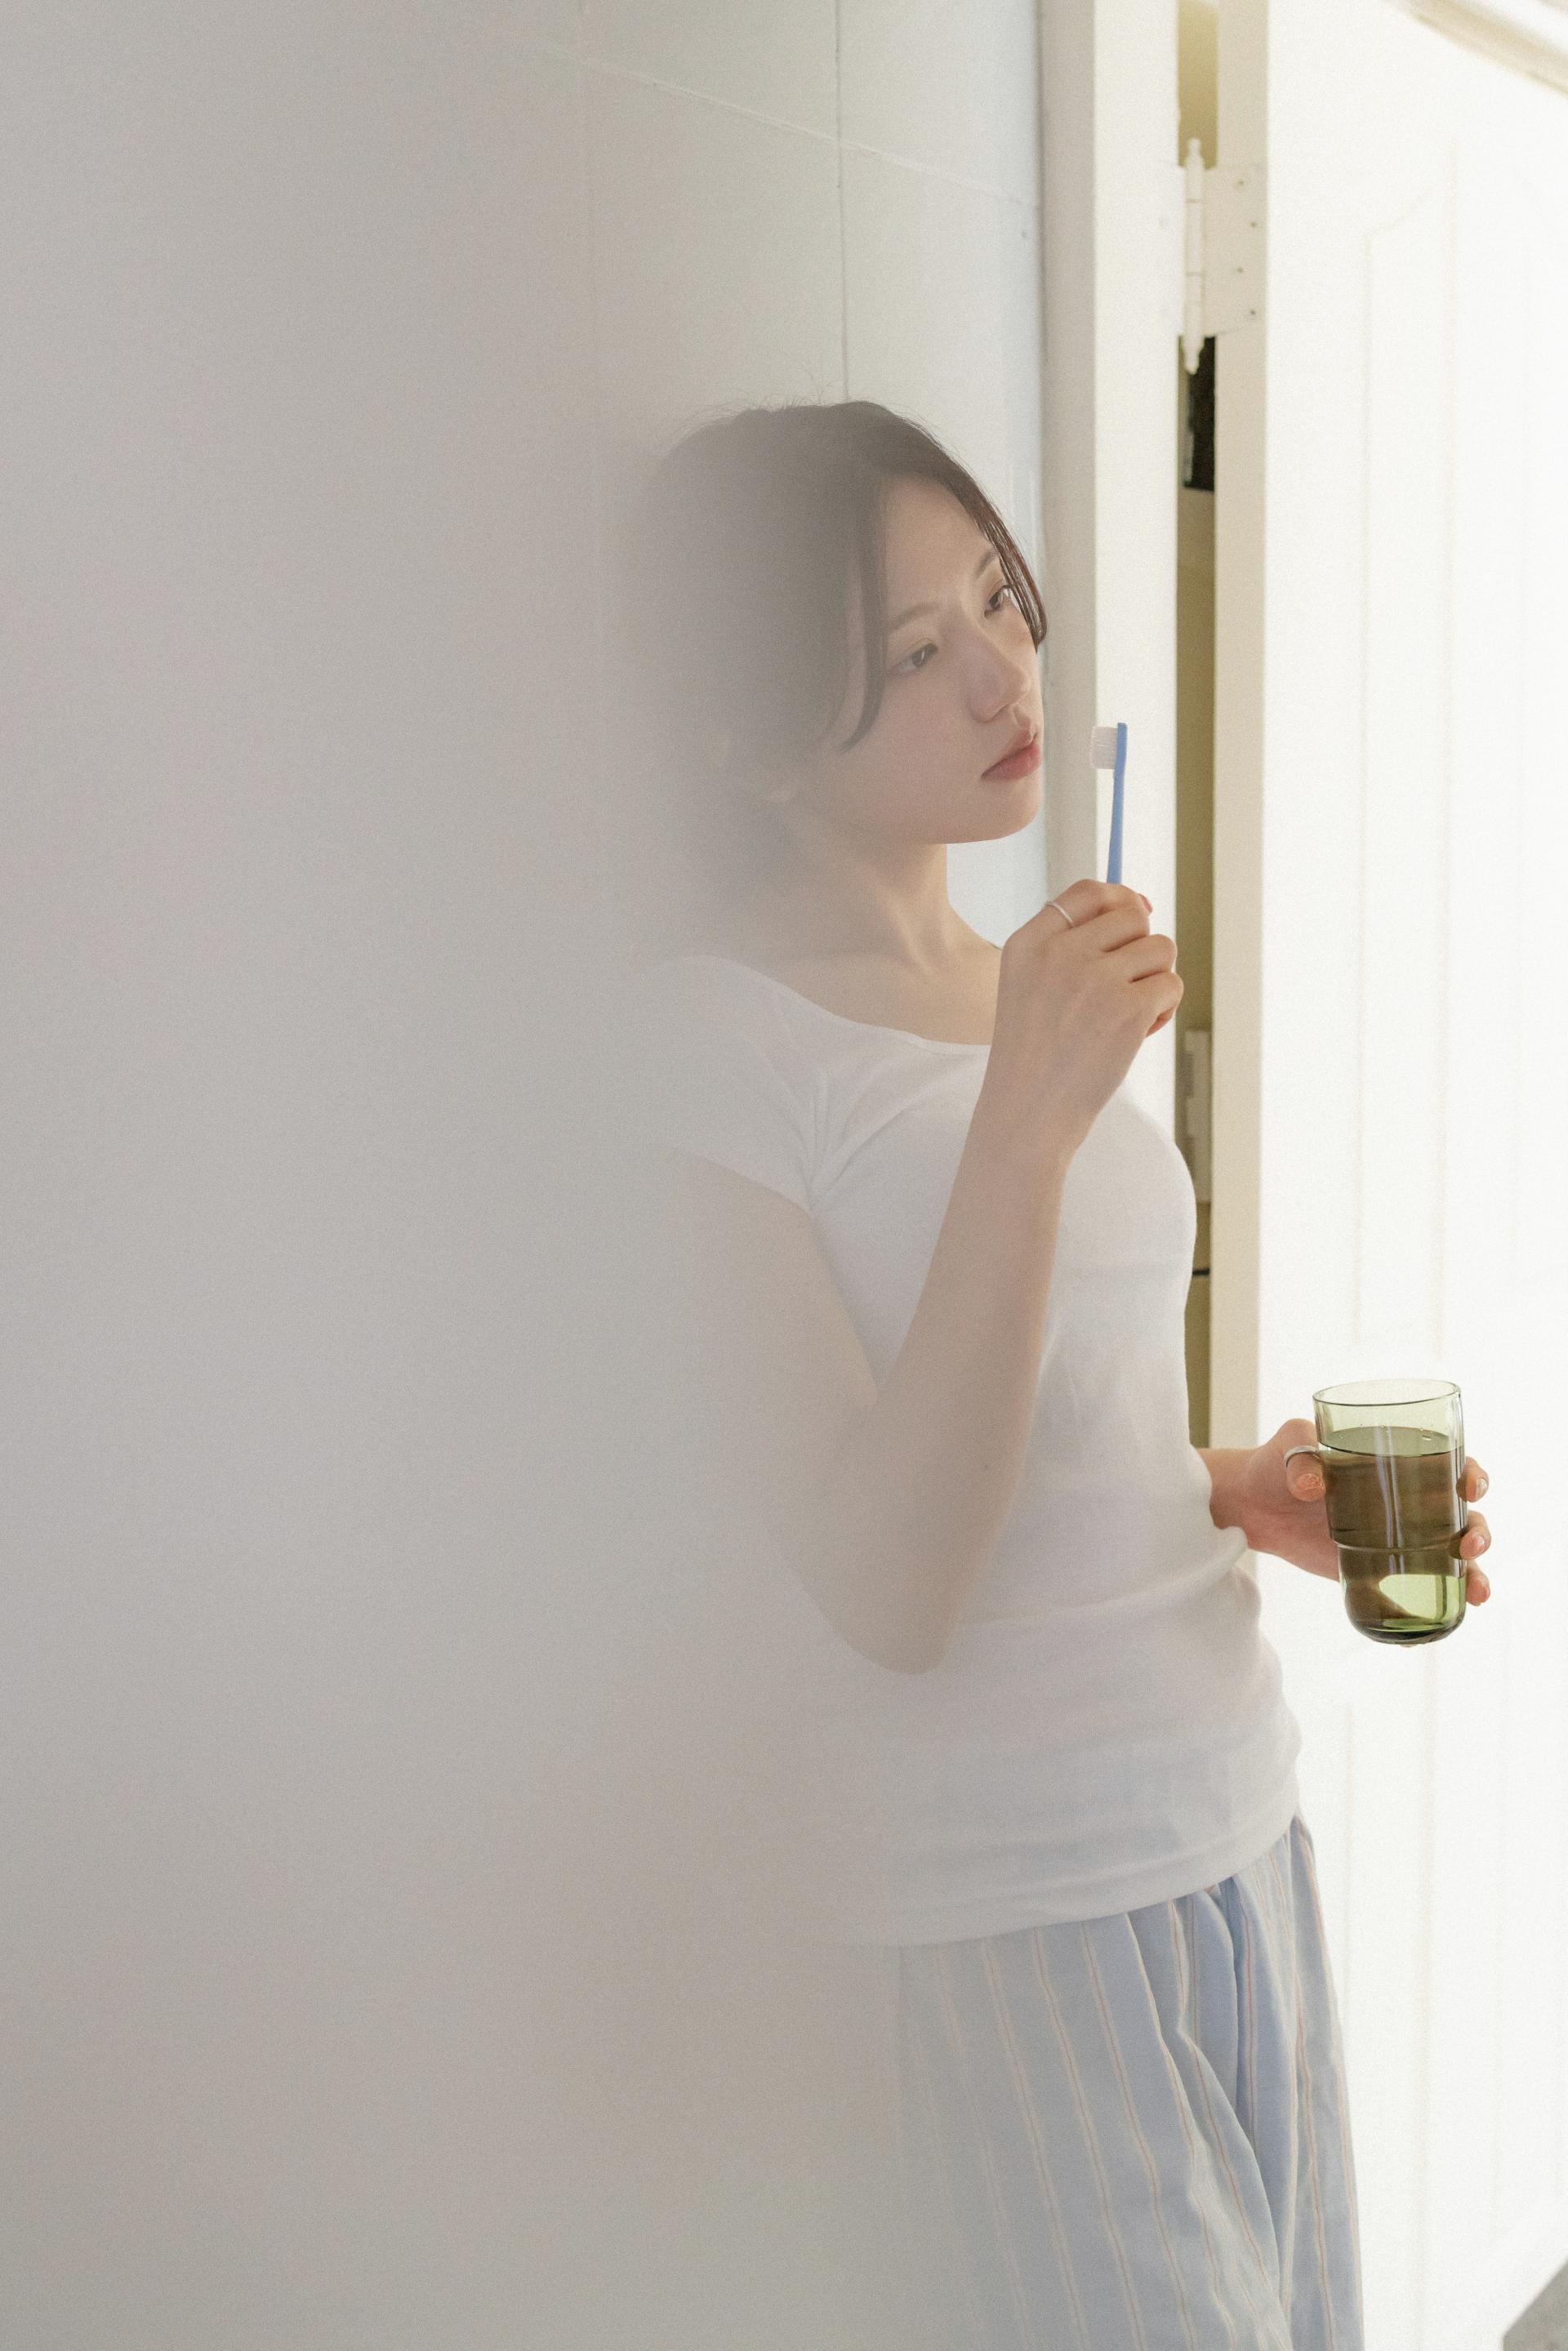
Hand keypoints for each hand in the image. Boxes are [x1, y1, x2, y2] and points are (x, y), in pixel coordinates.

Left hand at [1243, 1419, 1492, 1604]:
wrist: (1253, 1505)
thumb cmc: (1279, 1463)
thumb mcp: (1291, 1447)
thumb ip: (1300, 1458)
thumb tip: (1311, 1486)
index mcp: (1400, 1463)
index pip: (1452, 1467)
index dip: (1473, 1477)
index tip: (1471, 1489)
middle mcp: (1409, 1503)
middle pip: (1463, 1519)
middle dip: (1479, 1535)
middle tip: (1469, 1549)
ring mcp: (1396, 1541)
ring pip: (1449, 1561)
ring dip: (1473, 1578)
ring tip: (1476, 1595)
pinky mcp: (1375, 1572)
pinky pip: (1410, 1597)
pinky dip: (1424, 1615)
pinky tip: (1430, 1633)